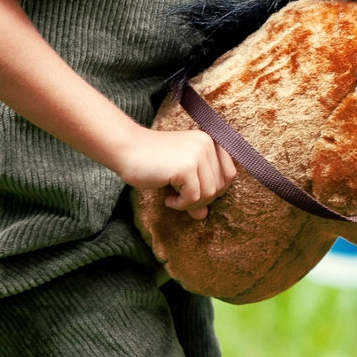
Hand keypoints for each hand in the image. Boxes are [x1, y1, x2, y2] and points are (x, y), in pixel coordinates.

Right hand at [116, 127, 235, 218]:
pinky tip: (168, 199)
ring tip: (174, 199)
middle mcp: (207, 144)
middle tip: (182, 200)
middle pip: (220, 187)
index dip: (215, 190)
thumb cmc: (151, 161)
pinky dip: (181, 204)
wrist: (126, 149)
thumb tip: (203, 215)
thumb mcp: (180, 176)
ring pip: (209, 194)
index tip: (194, 194)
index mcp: (209, 141)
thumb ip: (196, 191)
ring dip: (191, 204)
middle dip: (202, 200)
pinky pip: (194, 197)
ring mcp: (197, 154)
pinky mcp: (186, 167)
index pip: (229, 174)